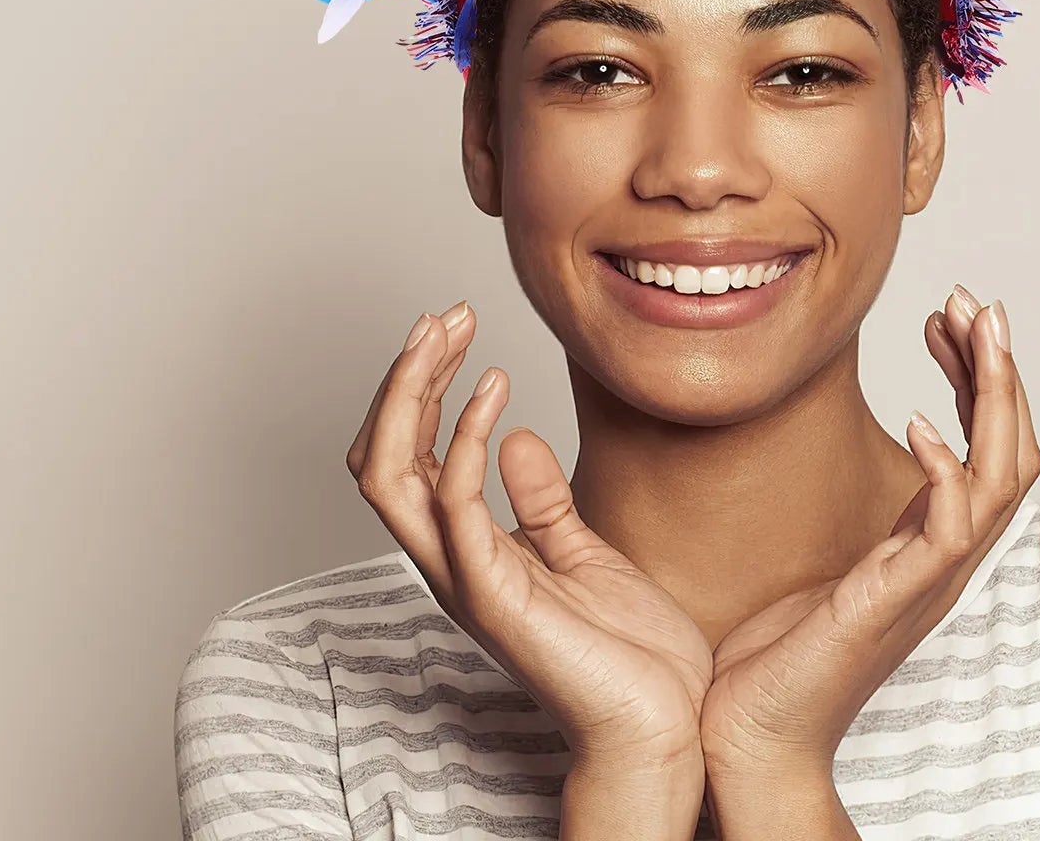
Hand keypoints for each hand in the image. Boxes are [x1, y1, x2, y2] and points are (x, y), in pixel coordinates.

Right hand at [347, 302, 713, 771]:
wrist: (660, 725)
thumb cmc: (627, 652)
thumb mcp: (581, 549)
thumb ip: (539, 499)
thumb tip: (513, 434)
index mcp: (467, 549)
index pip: (407, 457)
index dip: (419, 387)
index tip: (452, 327)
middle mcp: (451, 562)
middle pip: (380, 457)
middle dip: (403, 378)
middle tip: (443, 315)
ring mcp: (465, 579)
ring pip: (389, 476)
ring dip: (411, 394)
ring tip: (446, 333)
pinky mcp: (495, 596)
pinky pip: (455, 508)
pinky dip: (465, 439)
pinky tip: (496, 390)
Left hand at [697, 284, 1039, 778]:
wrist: (751, 733)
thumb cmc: (779, 651)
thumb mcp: (832, 557)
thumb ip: (866, 512)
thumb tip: (865, 456)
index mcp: (930, 543)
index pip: (986, 446)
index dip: (978, 378)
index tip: (951, 318)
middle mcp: (942, 559)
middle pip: (1012, 451)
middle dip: (999, 370)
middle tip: (975, 303)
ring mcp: (926, 581)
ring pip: (999, 478)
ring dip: (992, 398)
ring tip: (972, 331)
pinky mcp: (893, 600)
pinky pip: (945, 530)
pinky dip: (944, 470)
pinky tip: (917, 420)